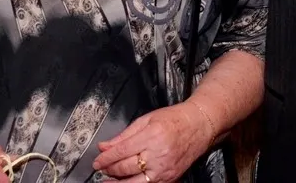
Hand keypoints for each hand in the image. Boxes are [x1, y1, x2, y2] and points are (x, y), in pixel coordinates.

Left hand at [92, 102, 215, 181]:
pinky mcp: (170, 178)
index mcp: (152, 136)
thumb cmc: (175, 120)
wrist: (199, 126)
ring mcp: (164, 168)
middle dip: (109, 169)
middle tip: (101, 167)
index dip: (106, 158)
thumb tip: (105, 145)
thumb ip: (125, 134)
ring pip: (135, 182)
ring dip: (118, 182)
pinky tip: (126, 182)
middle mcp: (158, 154)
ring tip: (108, 180)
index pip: (122, 151)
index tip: (97, 161)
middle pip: (126, 167)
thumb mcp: (147, 119)